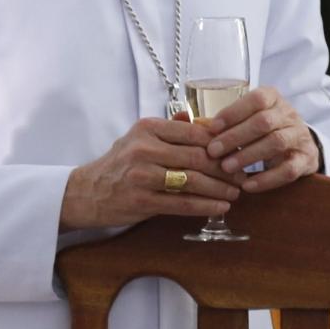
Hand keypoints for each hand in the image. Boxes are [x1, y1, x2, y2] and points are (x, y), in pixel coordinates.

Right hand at [61, 117, 239, 230]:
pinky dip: (205, 206)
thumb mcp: (139, 138)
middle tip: (242, 176)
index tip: (238, 152)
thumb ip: (171, 129)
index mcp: (148, 128)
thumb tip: (204, 121)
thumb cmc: (119, 164)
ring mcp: (142, 175)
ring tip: (235, 193)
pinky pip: (182, 203)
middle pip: (198, 157)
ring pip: (193, 181)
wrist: (87, 192)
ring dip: (219, 189)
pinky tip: (220, 207)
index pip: (195, 133)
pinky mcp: (141, 200)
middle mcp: (144, 148)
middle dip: (225, 169)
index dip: (221, 144)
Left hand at [201, 85, 319, 192]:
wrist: (299, 146)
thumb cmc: (262, 131)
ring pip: (276, 142)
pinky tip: (247, 186)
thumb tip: (181, 119)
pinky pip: (288, 170)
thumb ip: (218, 121)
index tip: (212, 127)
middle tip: (213, 152)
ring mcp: (300, 137)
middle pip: (263, 122)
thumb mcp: (245, 119)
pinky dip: (266, 179)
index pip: (256, 99)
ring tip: (227, 168)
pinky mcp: (306, 160)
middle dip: (235, 137)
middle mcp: (289, 114)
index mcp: (273, 98)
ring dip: (248, 156)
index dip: (233, 112)